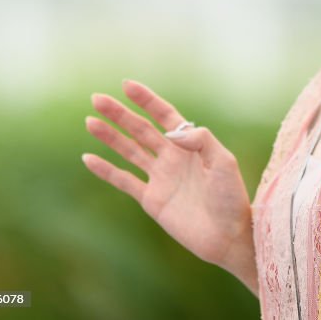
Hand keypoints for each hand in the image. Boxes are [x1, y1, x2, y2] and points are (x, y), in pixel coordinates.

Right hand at [83, 80, 256, 292]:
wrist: (227, 235)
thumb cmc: (231, 197)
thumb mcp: (224, 163)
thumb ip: (202, 142)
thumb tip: (171, 133)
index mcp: (191, 144)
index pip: (165, 115)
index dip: (147, 100)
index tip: (127, 85)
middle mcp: (173, 157)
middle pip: (141, 129)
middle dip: (119, 114)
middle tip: (96, 98)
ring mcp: (160, 177)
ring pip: (129, 150)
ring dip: (110, 136)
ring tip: (89, 121)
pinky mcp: (151, 199)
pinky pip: (124, 181)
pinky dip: (106, 170)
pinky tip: (88, 158)